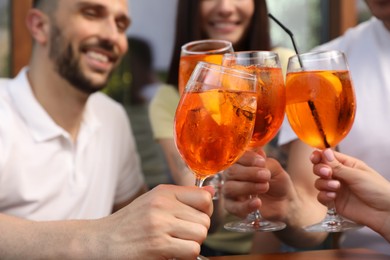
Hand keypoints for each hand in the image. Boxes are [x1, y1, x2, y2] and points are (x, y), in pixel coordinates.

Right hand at [96, 184, 213, 258]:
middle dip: (197, 231)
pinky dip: (186, 256)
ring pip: (201, 235)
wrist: (101, 241)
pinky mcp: (158, 245)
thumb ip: (183, 196)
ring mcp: (160, 225)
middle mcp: (163, 206)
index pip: (203, 197)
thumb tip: (212, 191)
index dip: (205, 211)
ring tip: (176, 244)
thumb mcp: (154, 201)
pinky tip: (172, 253)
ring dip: (192, 244)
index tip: (195, 218)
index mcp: (164, 193)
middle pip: (205, 220)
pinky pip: (191, 251)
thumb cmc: (130, 222)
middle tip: (181, 235)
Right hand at [223, 149, 300, 221]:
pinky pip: (232, 207)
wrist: (284, 202)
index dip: (248, 159)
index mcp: (239, 162)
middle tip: (266, 176)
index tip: (262, 162)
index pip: (235, 157)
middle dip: (249, 173)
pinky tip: (257, 202)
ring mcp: (229, 191)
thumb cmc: (277, 182)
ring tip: (265, 187)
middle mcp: (231, 175)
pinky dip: (245, 205)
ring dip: (248, 187)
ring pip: (229, 188)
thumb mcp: (275, 169)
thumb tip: (258, 154)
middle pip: (231, 172)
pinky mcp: (232, 207)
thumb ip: (265, 163)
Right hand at [311, 149, 389, 236]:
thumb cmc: (377, 190)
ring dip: (324, 184)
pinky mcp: (334, 202)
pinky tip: (333, 197)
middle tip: (327, 173)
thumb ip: (337, 166)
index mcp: (347, 165)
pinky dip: (324, 196)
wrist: (384, 213)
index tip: (315, 158)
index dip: (319, 156)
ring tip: (336, 187)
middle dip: (320, 170)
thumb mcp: (357, 175)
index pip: (328, 157)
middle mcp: (340, 176)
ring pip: (319, 182)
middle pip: (319, 168)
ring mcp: (336, 189)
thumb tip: (323, 152)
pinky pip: (321, 197)